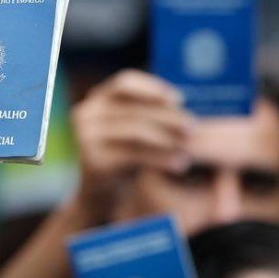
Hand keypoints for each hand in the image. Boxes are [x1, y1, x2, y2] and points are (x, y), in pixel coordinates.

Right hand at [70, 70, 193, 220]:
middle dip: (167, 116)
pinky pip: (135, 155)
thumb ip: (146, 112)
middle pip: (134, 108)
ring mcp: (85, 136)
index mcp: (95, 99)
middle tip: (193, 126)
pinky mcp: (93, 160)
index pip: (125, 82)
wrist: (99, 195)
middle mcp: (86, 113)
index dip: (153, 87)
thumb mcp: (131, 129)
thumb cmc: (123, 156)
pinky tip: (180, 164)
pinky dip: (161, 158)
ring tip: (189, 145)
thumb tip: (180, 101)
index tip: (180, 99)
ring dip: (167, 137)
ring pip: (136, 131)